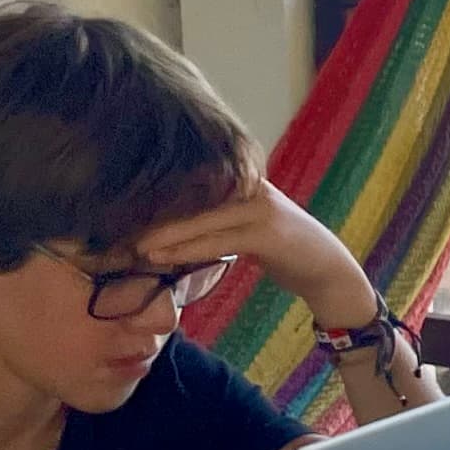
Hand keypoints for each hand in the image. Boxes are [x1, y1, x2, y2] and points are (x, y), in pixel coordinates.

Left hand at [131, 173, 379, 333]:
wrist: (329, 271)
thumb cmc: (284, 251)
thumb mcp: (247, 229)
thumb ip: (219, 222)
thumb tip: (174, 229)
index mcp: (244, 179)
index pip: (194, 181)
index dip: (160, 196)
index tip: (126, 211)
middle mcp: (252, 185)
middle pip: (194, 196)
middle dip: (156, 215)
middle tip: (120, 230)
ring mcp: (261, 207)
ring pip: (202, 218)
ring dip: (165, 234)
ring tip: (136, 246)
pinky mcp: (268, 231)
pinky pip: (218, 240)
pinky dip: (188, 249)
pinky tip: (164, 257)